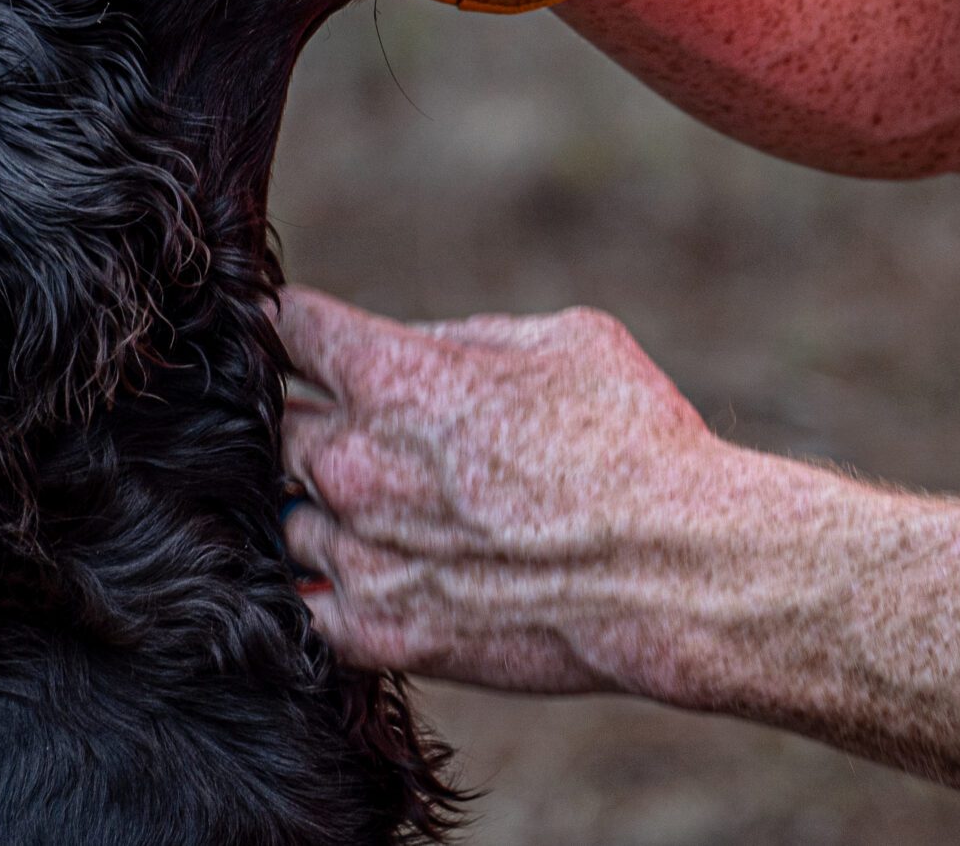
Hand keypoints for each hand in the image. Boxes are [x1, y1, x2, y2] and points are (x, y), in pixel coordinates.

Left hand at [276, 288, 721, 691]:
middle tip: (369, 430)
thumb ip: (469, 337)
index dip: (296, 324)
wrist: (678, 572)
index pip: (292, 329)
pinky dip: (331, 586)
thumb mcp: (565, 339)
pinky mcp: (378, 634)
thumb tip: (422, 348)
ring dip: (325, 507)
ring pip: (291, 516)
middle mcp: (356, 463)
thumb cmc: (636, 441)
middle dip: (315, 420)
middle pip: (281, 428)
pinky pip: (308, 604)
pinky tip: (376, 575)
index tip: (306, 333)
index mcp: (393, 377)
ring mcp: (360, 554)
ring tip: (390, 512)